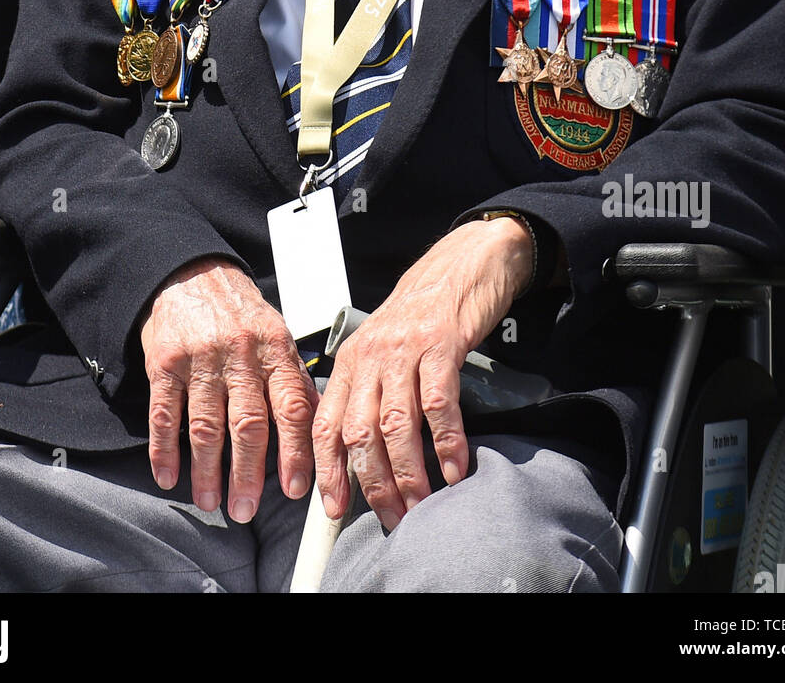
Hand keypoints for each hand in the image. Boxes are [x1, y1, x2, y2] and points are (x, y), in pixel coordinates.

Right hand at [140, 257, 318, 520]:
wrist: (192, 274)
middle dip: (248, 474)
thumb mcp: (277, 336)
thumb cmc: (240, 314)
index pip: (292, 406)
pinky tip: (168, 476)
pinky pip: (164, 414)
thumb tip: (318, 430)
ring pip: (206, 425)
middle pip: (247, 423)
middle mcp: (240, 353)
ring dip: (207, 471)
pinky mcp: (164, 363)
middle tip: (245, 510)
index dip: (295, 451)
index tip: (295, 489)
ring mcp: (200, 358)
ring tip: (210, 501)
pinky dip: (164, 450)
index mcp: (274, 348)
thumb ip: (294, 380)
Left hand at [312, 216, 533, 528]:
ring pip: (395, 425)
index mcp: (349, 362)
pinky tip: (454, 470)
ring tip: (421, 506)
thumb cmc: (420, 315)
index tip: (335, 510)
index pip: (326, 423)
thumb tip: (362, 456)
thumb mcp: (381, 350)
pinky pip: (438, 404)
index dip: (328, 471)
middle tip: (392, 518)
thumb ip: (367, 393)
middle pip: (359, 433)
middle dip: (373, 484)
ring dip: (408, 473)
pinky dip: (446, 442)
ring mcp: (404, 351)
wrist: (458, 266)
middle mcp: (370, 357)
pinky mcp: (441, 346)